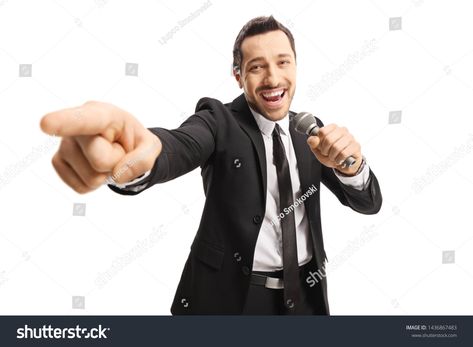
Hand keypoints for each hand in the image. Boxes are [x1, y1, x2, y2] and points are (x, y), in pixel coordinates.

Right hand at [40, 101, 161, 193]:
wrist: (121, 146)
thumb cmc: (134, 141)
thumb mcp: (151, 147)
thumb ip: (143, 159)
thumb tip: (117, 174)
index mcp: (102, 114)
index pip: (83, 120)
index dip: (64, 122)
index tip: (46, 124)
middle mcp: (78, 127)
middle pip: (100, 161)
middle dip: (116, 164)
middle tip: (118, 151)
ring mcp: (64, 144)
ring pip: (91, 178)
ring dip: (105, 175)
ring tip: (107, 158)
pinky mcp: (58, 162)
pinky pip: (81, 187)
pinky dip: (94, 184)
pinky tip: (96, 167)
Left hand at [306, 124, 361, 175]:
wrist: (344, 164)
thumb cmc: (332, 154)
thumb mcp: (319, 150)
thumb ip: (313, 144)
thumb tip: (313, 139)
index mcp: (332, 128)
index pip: (322, 132)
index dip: (320, 143)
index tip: (322, 147)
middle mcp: (342, 130)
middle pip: (328, 139)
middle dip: (325, 151)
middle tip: (328, 154)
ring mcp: (350, 137)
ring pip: (336, 147)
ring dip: (332, 156)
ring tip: (334, 157)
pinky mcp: (356, 146)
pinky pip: (344, 153)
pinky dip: (339, 159)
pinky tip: (340, 160)